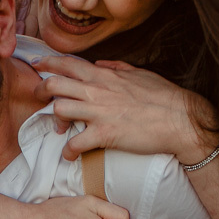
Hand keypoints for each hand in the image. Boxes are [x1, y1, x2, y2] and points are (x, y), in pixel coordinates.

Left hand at [31, 55, 218, 163]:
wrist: (181, 120)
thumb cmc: (164, 97)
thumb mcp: (140, 73)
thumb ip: (117, 66)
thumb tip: (101, 63)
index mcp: (105, 74)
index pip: (67, 63)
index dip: (47, 63)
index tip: (37, 66)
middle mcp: (97, 90)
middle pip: (54, 84)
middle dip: (40, 91)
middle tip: (39, 101)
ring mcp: (99, 112)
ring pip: (59, 110)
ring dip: (54, 122)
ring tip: (59, 131)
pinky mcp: (105, 134)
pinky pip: (75, 143)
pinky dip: (69, 152)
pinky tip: (70, 156)